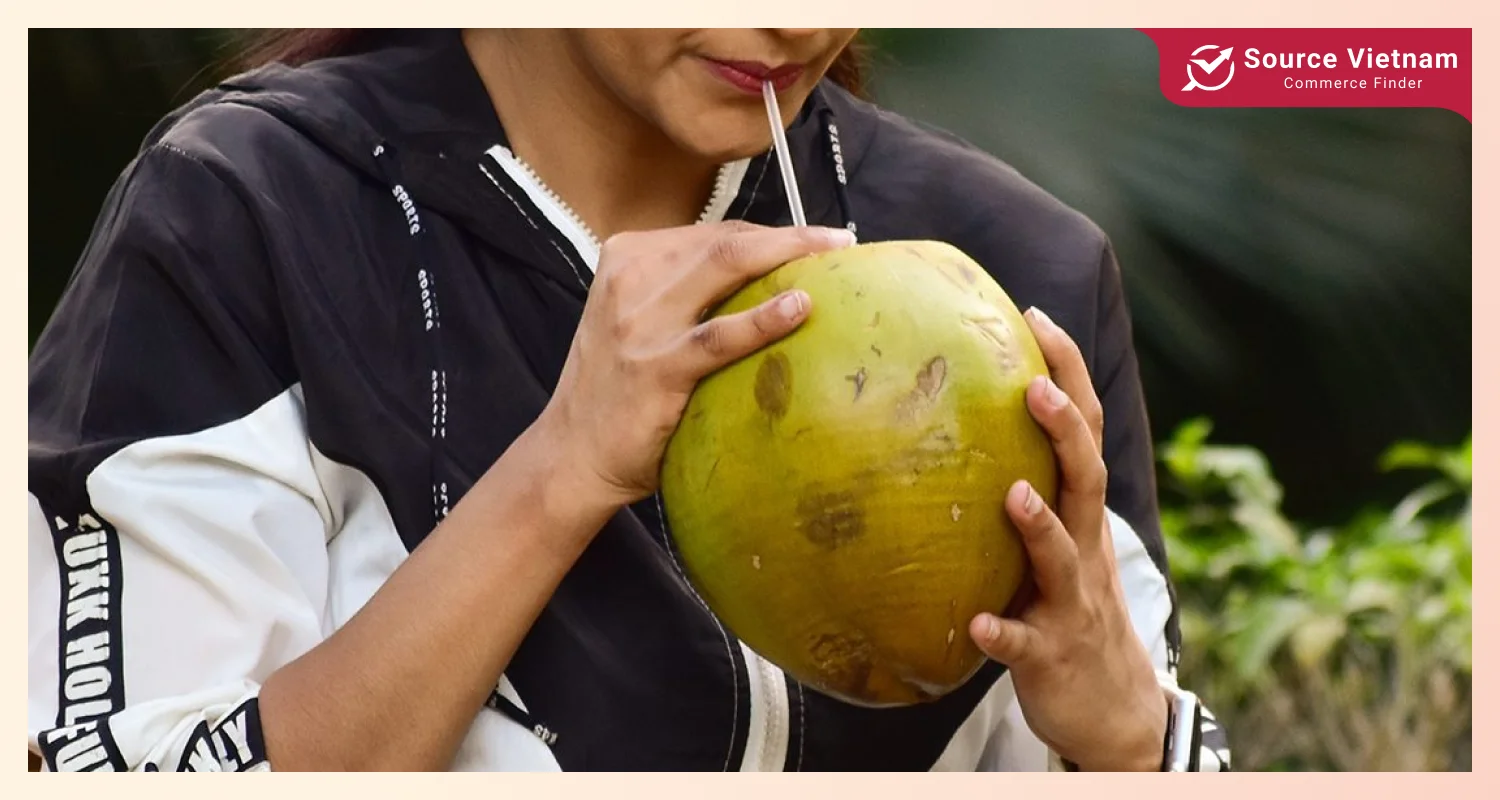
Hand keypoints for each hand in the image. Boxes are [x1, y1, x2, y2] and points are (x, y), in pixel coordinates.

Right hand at [537, 221, 855, 507]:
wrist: (573, 452)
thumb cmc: (621, 385)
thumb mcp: (639, 318)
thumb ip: (685, 290)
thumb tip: (771, 278)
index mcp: (627, 257)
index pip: (714, 234)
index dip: (771, 235)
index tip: (815, 241)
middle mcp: (630, 280)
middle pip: (726, 243)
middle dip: (790, 237)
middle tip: (838, 240)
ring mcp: (640, 323)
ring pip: (725, 268)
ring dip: (787, 258)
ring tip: (833, 259)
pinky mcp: (655, 369)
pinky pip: (719, 336)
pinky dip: (763, 318)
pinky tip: (799, 308)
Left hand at [968, 307, 1166, 771]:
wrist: (1114, 709)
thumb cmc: (1065, 610)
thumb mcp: (1052, 546)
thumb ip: (1017, 491)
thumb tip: (943, 426)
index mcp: (1079, 514)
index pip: (1083, 430)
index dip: (1066, 373)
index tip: (1034, 316)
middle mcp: (1084, 548)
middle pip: (1085, 477)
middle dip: (1066, 431)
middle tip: (1033, 388)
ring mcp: (1070, 602)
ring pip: (1061, 557)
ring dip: (1039, 526)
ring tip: (1012, 495)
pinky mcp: (1051, 655)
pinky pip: (1023, 643)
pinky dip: (1002, 632)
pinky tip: (976, 623)